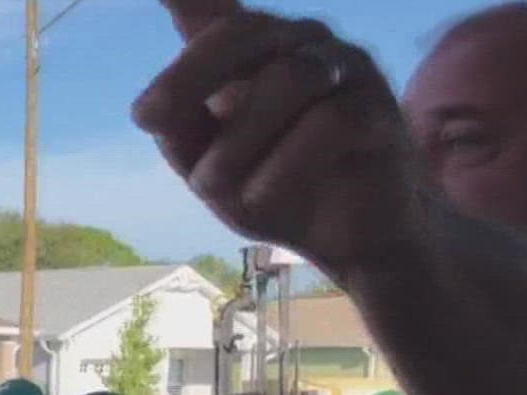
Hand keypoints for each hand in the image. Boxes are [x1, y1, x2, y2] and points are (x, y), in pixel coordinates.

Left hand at [135, 0, 421, 273]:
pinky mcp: (379, 110)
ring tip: (210, 189)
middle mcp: (301, 43)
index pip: (215, 4)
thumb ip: (180, 135)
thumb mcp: (209, 168)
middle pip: (240, 32)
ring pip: (285, 80)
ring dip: (235, 143)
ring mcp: (346, 69)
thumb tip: (152, 110)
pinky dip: (280, 168)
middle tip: (147, 117)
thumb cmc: (276, 189)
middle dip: (187, 76)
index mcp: (254, 50)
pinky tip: (261, 196)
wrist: (350, 240)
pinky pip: (328, 123)